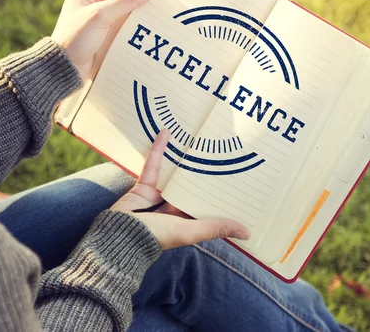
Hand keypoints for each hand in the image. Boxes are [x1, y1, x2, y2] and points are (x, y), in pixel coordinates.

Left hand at [51, 0, 155, 77]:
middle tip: (155, 12)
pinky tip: (141, 35)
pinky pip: (121, 28)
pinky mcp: (102, 35)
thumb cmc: (76, 38)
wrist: (65, 68)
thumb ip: (127, 1)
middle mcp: (91, 3)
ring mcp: (97, 20)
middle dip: (137, 6)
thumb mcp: (101, 15)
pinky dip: (130, 31)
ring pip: (123, 15)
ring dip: (135, 20)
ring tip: (151, 24)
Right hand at [111, 130, 251, 249]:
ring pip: (174, 175)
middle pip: (191, 188)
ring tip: (197, 141)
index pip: (206, 207)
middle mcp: (173, 210)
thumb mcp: (191, 231)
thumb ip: (217, 228)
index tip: (236, 182)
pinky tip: (167, 133)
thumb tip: (248, 233)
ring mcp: (158, 197)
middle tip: (221, 154)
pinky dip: (158, 150)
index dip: (220, 196)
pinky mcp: (143, 186)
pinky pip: (153, 165)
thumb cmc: (157, 236)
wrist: (121, 234)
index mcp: (186, 222)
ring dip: (183, 160)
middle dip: (204, 174)